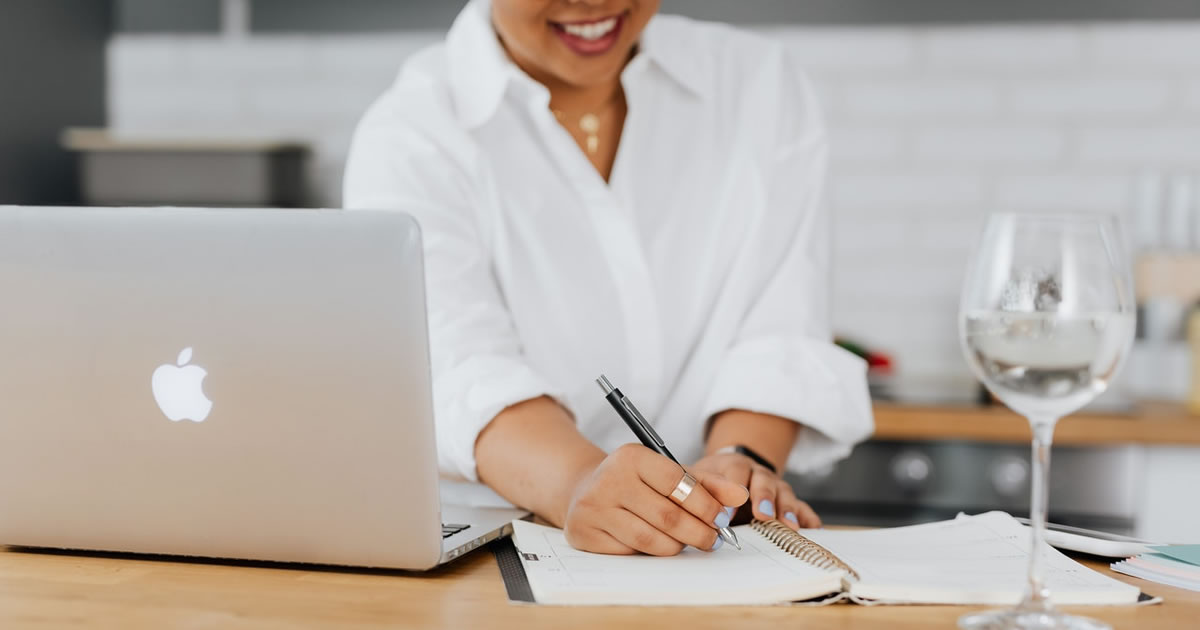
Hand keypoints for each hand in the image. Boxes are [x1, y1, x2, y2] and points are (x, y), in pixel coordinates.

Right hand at [562, 444, 748, 555]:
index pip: (678, 482)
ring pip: (650, 539)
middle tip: (714, 540)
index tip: (723, 519)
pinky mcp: (584, 534)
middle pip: (667, 516)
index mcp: (631, 456)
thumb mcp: (667, 474)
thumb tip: (740, 497)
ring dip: (677, 546)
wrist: (584, 490)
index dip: (706, 504)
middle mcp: (608, 479)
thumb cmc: (635, 483)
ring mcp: (593, 508)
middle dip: (698, 532)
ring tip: (688, 542)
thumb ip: (706, 483)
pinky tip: (658, 546)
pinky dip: (650, 553)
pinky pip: (629, 553)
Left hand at [690, 451, 820, 529]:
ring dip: (787, 508)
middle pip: (764, 480)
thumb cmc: (710, 482)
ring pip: (784, 492)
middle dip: (764, 496)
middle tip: (762, 514)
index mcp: (734, 466)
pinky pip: (801, 507)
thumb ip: (691, 489)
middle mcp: (757, 473)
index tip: (726, 513)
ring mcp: (775, 486)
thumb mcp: (697, 478)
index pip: (735, 473)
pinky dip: (808, 516)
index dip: (732, 490)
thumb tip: (675, 504)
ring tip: (789, 525)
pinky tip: (813, 527)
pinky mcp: (788, 501)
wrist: (731, 471)